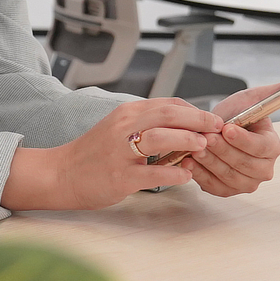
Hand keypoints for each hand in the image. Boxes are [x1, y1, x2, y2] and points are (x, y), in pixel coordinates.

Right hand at [2, 97, 222, 210]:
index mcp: (125, 113)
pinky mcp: (121, 176)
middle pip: (167, 115)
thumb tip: (185, 125)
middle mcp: (122, 127)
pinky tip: (186, 175)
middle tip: (218, 129)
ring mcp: (120, 152)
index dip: (194, 110)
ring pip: (160, 138)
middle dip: (198, 120)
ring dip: (187, 141)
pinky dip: (175, 174)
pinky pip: (154, 174)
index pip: (166, 104)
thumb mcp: (119, 128)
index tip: (212, 120)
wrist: (61, 173)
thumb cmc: (94, 152)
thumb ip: (147, 124)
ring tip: (203, 147)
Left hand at [181, 83, 279, 196]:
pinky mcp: (227, 190)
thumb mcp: (252, 98)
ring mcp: (246, 182)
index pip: (261, 148)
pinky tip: (188, 162)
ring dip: (211, 162)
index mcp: (272, 147)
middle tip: (206, 137)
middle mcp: (263, 169)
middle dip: (223, 150)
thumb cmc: (235, 114)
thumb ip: (275, 91)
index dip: (243, 140)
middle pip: (244, 165)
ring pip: (229, 177)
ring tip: (195, 147)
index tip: (227, 128)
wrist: (213, 128)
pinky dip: (201, 176)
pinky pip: (215, 187)